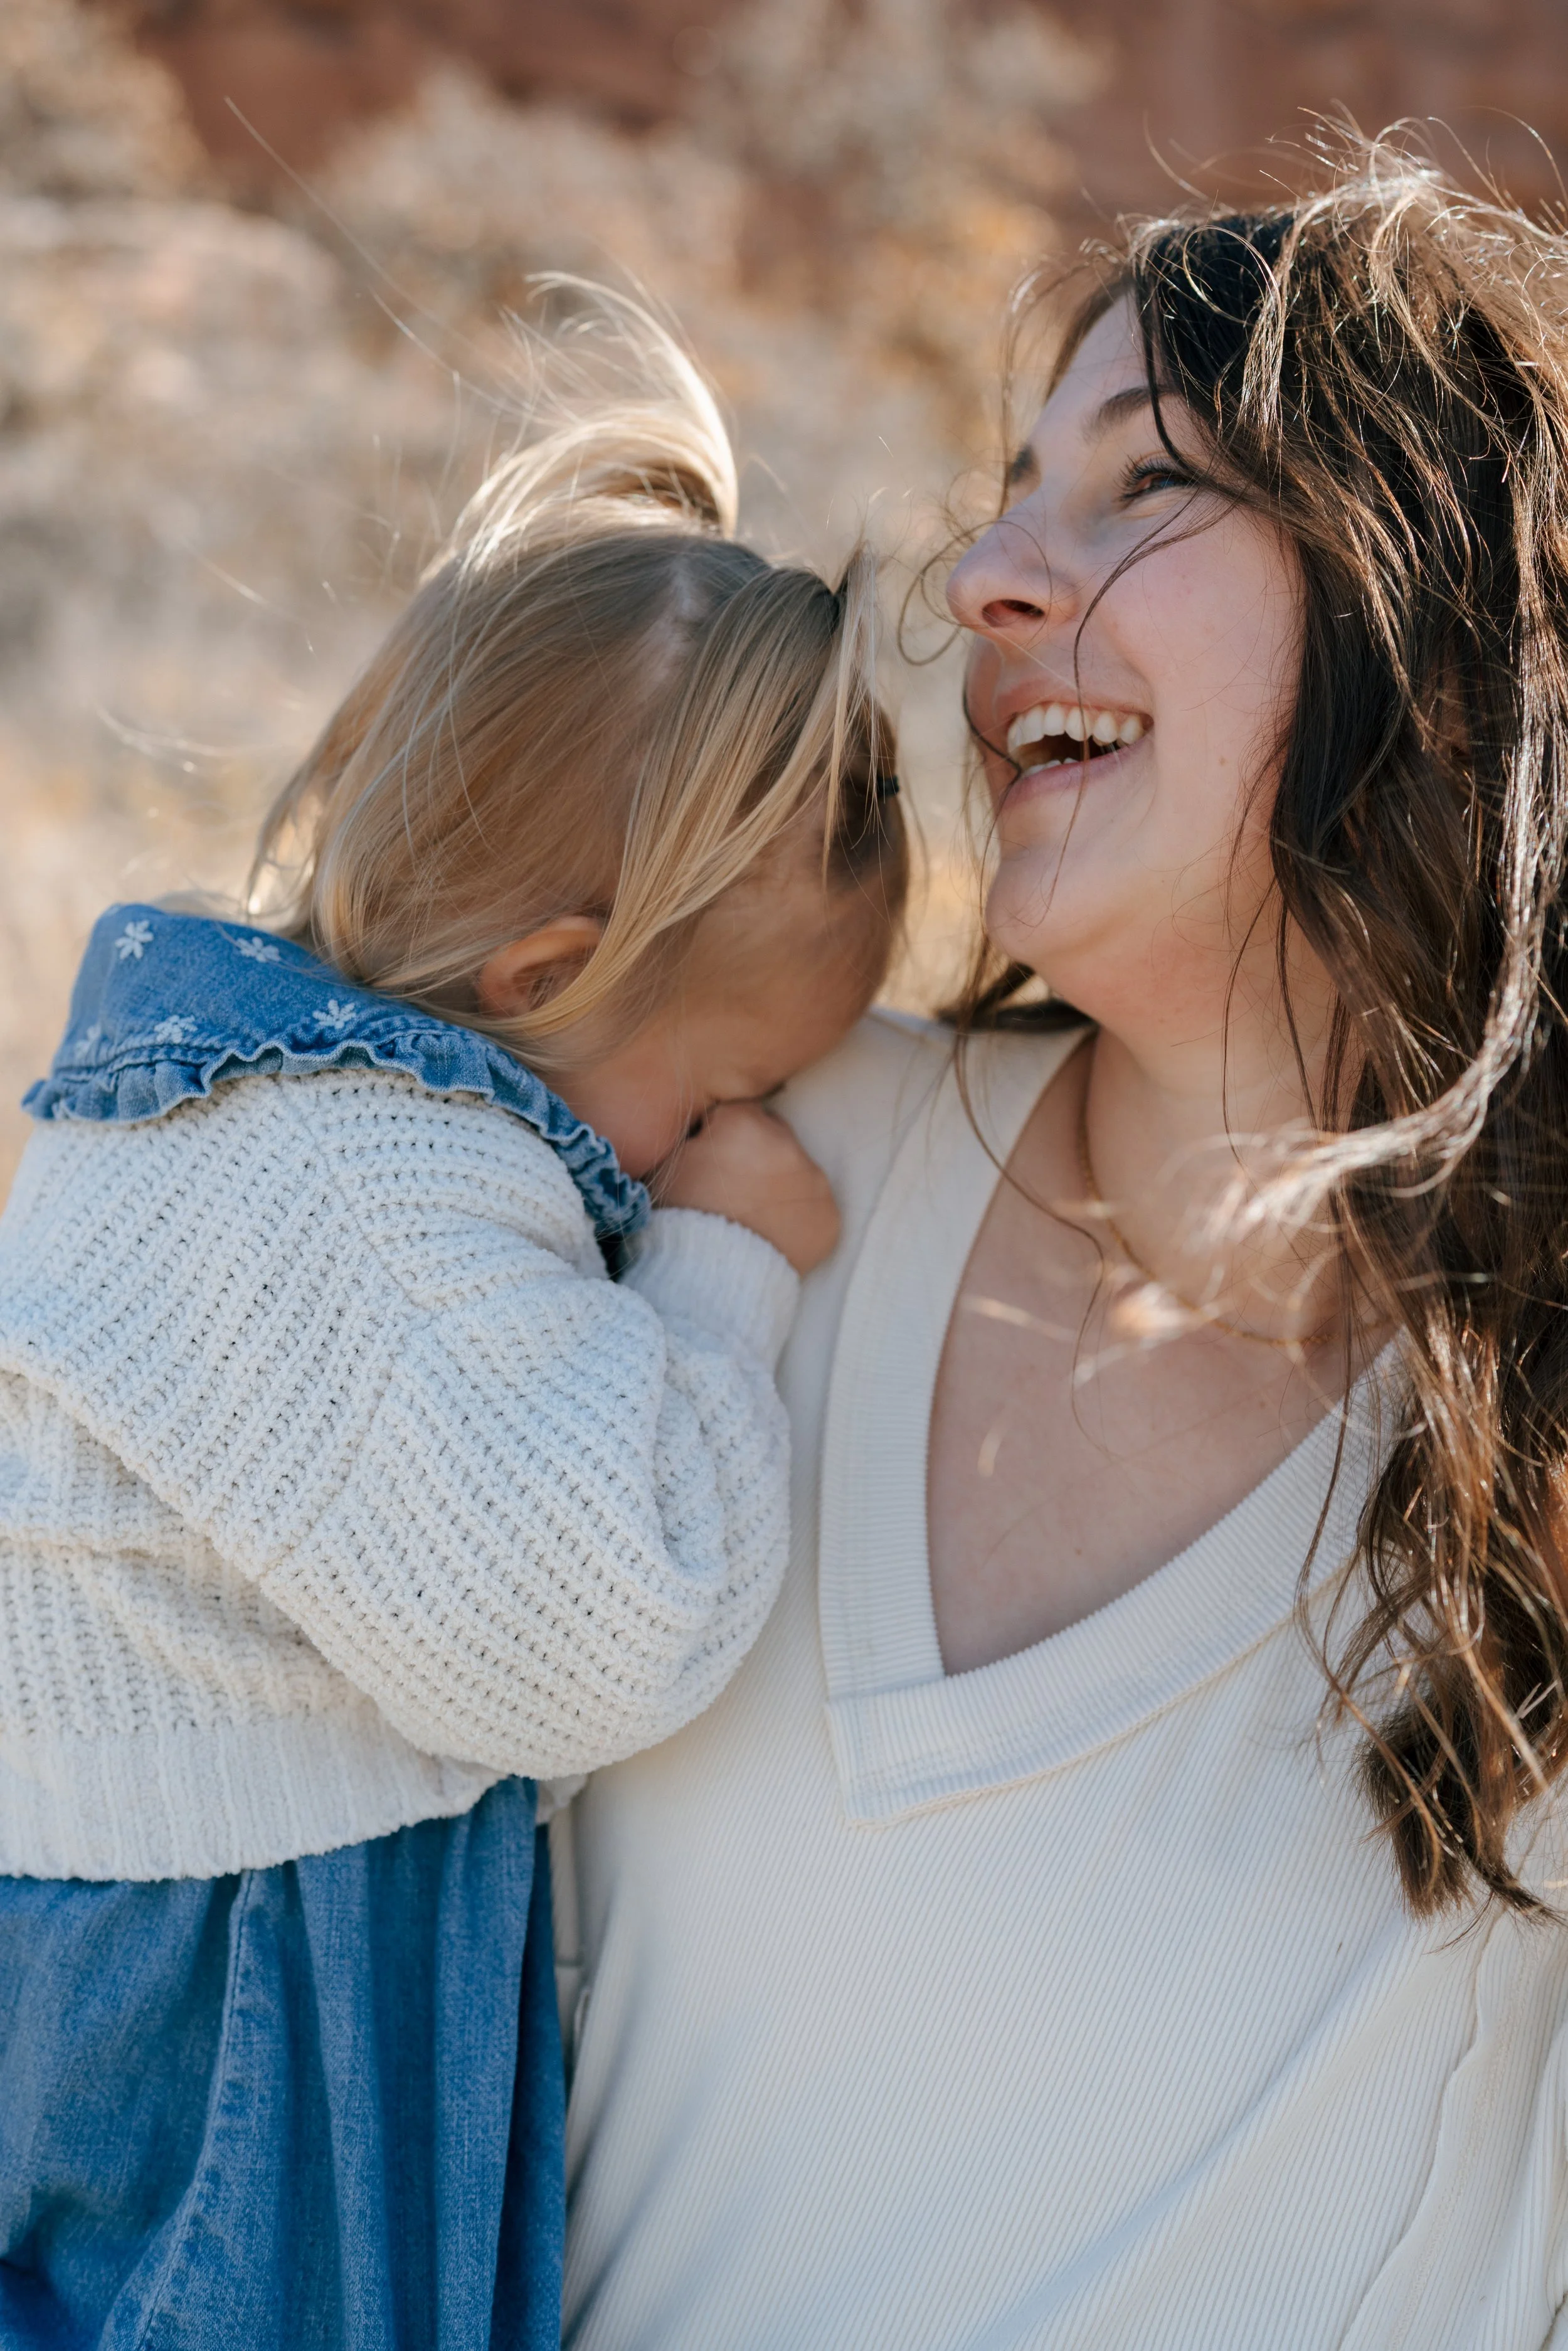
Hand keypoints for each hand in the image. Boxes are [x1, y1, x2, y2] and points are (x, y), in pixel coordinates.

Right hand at [658, 1102, 839, 1274]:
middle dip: (756, 1154)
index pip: (739, 1111)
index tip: (711, 1159)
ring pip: (796, 1172)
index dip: (722, 1135)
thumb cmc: (680, 1222)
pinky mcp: (830, 1218)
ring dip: (779, 1185)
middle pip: (773, 1136)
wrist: (709, 1284)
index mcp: (745, 1125)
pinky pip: (814, 1207)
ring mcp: (815, 1183)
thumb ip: (697, 1135)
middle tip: (733, 1191)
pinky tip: (772, 1235)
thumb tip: (708, 1127)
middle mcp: (788, 1146)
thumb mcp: (670, 1164)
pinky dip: (797, 1217)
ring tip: (751, 1217)